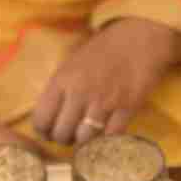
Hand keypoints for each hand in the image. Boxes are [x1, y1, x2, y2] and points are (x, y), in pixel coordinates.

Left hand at [33, 17, 180, 145]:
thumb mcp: (71, 63)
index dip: (43, 130)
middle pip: (61, 134)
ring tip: (87, 134)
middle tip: (70, 135)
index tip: (49, 131)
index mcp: (62, 79)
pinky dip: (106, 139)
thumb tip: (47, 117)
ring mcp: (104, 102)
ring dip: (84, 142)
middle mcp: (80, 92)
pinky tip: (105, 131)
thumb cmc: (102, 50)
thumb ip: (59, 89)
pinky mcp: (127, 108)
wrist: (139, 38)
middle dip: (63, 138)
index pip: (41, 119)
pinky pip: (110, 137)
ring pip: (84, 140)